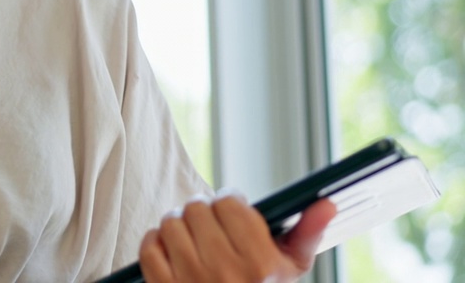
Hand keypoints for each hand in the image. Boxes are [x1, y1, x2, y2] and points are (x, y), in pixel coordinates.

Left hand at [139, 193, 336, 282]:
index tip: (232, 210)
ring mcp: (192, 281)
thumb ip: (308, 232)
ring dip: (178, 225)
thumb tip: (326, 203)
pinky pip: (149, 248)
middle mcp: (225, 272)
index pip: (229, 203)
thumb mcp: (290, 268)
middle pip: (197, 209)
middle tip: (210, 224)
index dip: (229, 202)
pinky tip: (171, 249)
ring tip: (192, 236)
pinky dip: (156, 242)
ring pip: (171, 223)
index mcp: (259, 263)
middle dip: (203, 212)